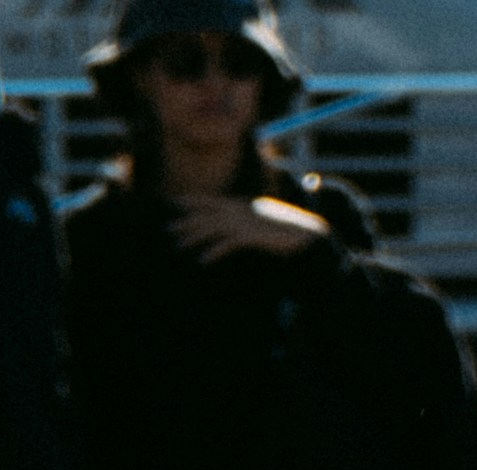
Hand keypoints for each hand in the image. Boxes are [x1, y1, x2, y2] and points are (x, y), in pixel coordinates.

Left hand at [169, 189, 334, 255]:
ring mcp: (245, 222)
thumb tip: (240, 229)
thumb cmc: (287, 231)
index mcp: (243, 205)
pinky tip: (203, 261)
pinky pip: (227, 244)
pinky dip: (214, 252)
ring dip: (194, 236)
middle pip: (207, 214)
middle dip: (186, 222)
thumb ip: (249, 222)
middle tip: (168, 230)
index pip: (212, 200)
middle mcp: (241, 210)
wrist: (307, 235)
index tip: (175, 202)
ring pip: (212, 227)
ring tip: (179, 246)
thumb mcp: (264, 222)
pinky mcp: (251, 236)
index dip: (193, 201)